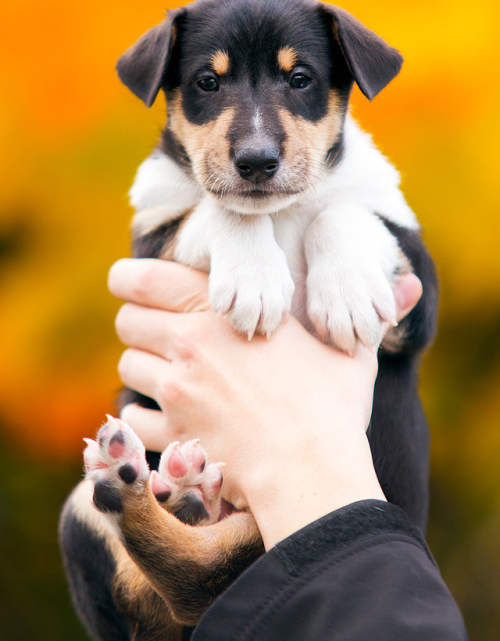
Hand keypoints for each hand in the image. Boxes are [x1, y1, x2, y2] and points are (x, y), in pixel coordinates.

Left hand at [108, 258, 421, 547]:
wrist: (312, 469)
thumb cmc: (332, 404)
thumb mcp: (348, 348)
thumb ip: (363, 311)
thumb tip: (411, 285)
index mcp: (220, 311)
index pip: (144, 278)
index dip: (128, 278)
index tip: (128, 283)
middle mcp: (185, 346)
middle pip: (127, 321)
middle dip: (138, 324)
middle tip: (160, 334)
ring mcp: (174, 392)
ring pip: (127, 366)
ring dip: (143, 368)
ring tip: (171, 377)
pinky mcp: (171, 433)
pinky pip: (132, 418)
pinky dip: (142, 415)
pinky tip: (168, 417)